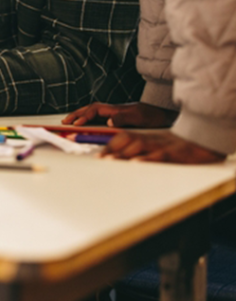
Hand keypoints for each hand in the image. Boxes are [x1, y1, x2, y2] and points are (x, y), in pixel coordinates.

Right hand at [63, 101, 176, 127]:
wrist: (162, 113)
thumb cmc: (152, 116)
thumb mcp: (139, 117)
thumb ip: (123, 118)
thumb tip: (108, 121)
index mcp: (114, 109)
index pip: (93, 111)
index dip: (84, 117)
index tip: (76, 124)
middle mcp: (111, 109)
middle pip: (88, 109)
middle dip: (75, 114)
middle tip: (64, 121)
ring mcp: (112, 112)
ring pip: (91, 111)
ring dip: (79, 115)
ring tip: (69, 121)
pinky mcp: (115, 117)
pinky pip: (96, 116)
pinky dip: (86, 118)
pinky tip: (84, 122)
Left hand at [101, 130, 225, 162]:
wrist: (202, 139)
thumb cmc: (177, 145)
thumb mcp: (157, 144)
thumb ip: (142, 149)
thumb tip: (125, 161)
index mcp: (145, 137)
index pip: (122, 137)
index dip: (109, 144)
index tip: (98, 155)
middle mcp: (150, 139)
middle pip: (126, 141)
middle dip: (111, 149)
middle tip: (99, 159)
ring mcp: (160, 145)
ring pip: (138, 147)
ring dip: (123, 153)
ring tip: (110, 160)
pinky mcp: (172, 153)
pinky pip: (158, 155)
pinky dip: (146, 159)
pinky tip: (136, 163)